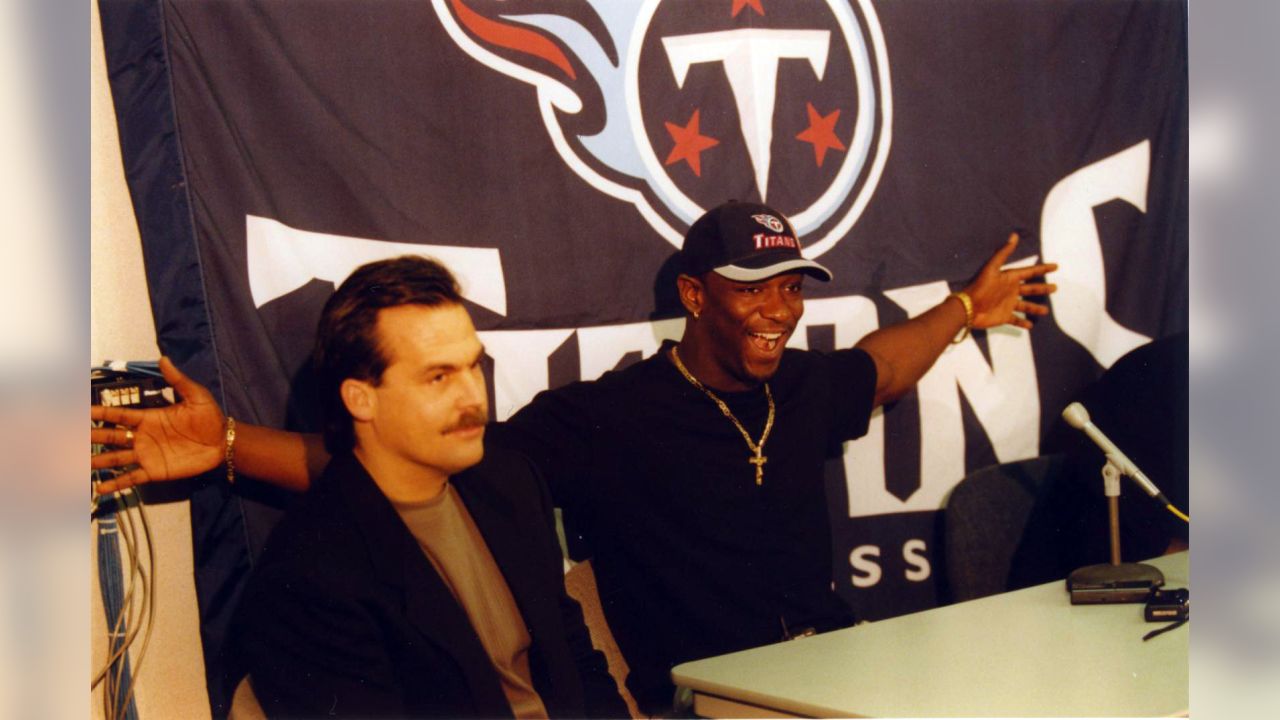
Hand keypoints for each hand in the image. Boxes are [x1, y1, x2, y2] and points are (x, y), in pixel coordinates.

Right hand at [91, 356, 225, 492]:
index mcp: (149, 418)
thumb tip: (164, 359)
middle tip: (69, 439)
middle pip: (111, 436)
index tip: (80, 412)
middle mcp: (142, 437)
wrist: (224, 443)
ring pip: (116, 458)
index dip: (100, 414)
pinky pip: (131, 477)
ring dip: (97, 460)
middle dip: (90, 436)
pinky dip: (116, 483)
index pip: (119, 416)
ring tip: (78, 464)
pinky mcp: (155, 471)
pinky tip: (100, 488)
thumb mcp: (196, 396)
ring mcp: (147, 455)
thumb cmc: (210, 418)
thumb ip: (178, 380)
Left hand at [963, 232, 1057, 329]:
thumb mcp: (992, 268)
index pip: (1030, 272)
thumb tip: (1014, 235)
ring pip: (1026, 306)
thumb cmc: (980, 286)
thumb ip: (1003, 252)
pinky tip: (1030, 325)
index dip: (1042, 269)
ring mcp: (1008, 304)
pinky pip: (1016, 320)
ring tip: (1046, 310)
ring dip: (1035, 308)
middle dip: (1042, 288)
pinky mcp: (1004, 317)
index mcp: (1009, 278)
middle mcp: (1011, 291)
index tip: (1055, 266)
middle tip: (1055, 288)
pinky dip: (1023, 323)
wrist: (968, 308)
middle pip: (1031, 289)